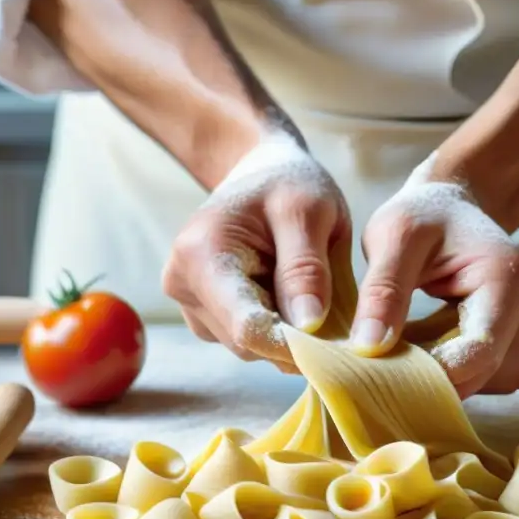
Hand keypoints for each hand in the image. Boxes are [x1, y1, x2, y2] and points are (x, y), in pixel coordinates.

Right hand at [162, 129, 350, 370]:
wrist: (261, 171)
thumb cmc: (289, 184)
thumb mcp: (309, 212)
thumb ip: (306, 268)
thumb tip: (308, 325)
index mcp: (202, 255)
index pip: (247, 328)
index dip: (294, 345)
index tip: (335, 345)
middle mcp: (182, 284)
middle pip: (247, 343)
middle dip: (293, 338)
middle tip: (335, 310)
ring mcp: (189, 302)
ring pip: (248, 348)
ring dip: (285, 332)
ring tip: (306, 291)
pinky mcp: (203, 314)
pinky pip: (246, 340)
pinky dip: (274, 328)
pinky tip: (285, 294)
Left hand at [352, 154, 518, 398]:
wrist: (449, 210)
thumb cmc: (421, 216)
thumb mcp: (393, 237)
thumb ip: (382, 289)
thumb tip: (369, 347)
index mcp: (508, 278)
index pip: (481, 350)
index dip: (434, 372)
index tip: (385, 372)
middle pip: (486, 374)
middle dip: (435, 377)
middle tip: (386, 360)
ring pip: (487, 384)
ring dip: (443, 375)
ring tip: (408, 342)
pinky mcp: (515, 351)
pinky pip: (484, 380)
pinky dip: (451, 373)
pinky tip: (426, 347)